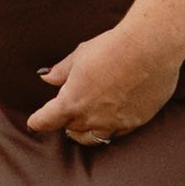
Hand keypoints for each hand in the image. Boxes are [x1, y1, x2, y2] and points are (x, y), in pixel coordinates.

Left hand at [28, 13, 183, 147]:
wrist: (151, 48)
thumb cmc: (112, 47)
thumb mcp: (80, 55)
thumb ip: (61, 71)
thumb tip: (46, 78)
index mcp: (72, 101)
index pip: (46, 120)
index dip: (37, 122)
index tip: (34, 122)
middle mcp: (91, 117)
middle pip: (71, 129)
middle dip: (65, 122)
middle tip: (65, 115)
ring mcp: (114, 122)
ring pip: (93, 138)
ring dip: (86, 132)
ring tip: (85, 126)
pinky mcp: (135, 121)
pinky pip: (117, 133)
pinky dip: (110, 128)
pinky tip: (111, 121)